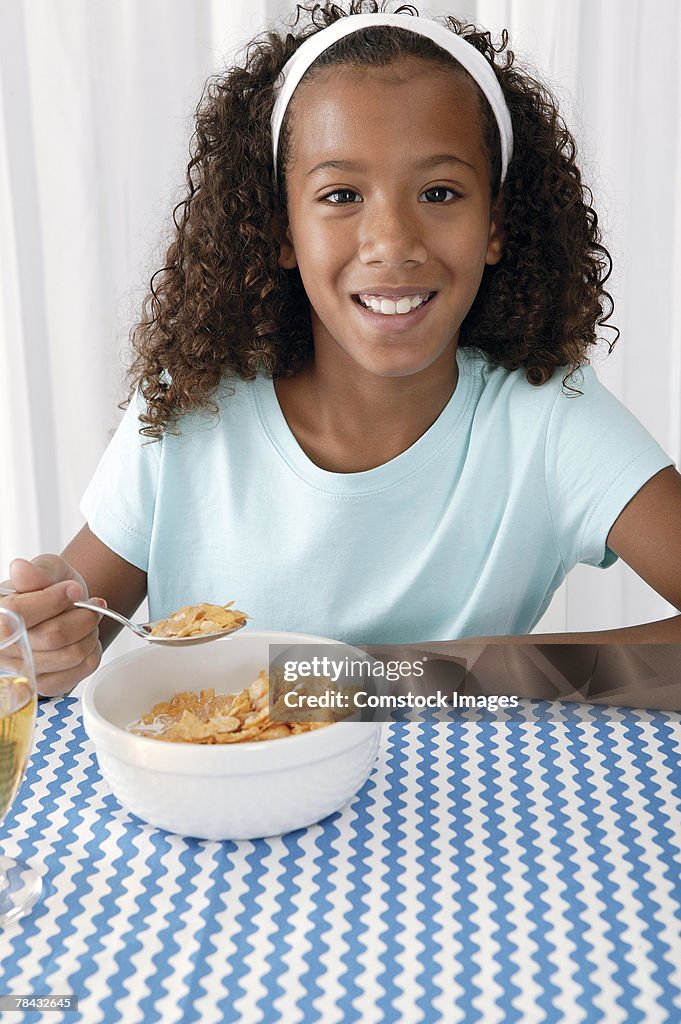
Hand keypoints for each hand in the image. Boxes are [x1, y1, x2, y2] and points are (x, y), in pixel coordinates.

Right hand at [0, 555, 105, 696]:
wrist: (63, 608)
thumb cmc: (51, 588)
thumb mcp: (46, 569)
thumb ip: (37, 570)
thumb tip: (22, 570)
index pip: (21, 613)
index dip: (55, 600)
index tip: (74, 590)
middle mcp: (3, 648)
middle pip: (54, 636)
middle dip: (83, 617)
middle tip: (90, 605)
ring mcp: (22, 672)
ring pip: (71, 655)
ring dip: (90, 634)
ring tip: (87, 621)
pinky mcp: (44, 686)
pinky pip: (80, 672)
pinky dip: (92, 652)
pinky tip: (85, 640)